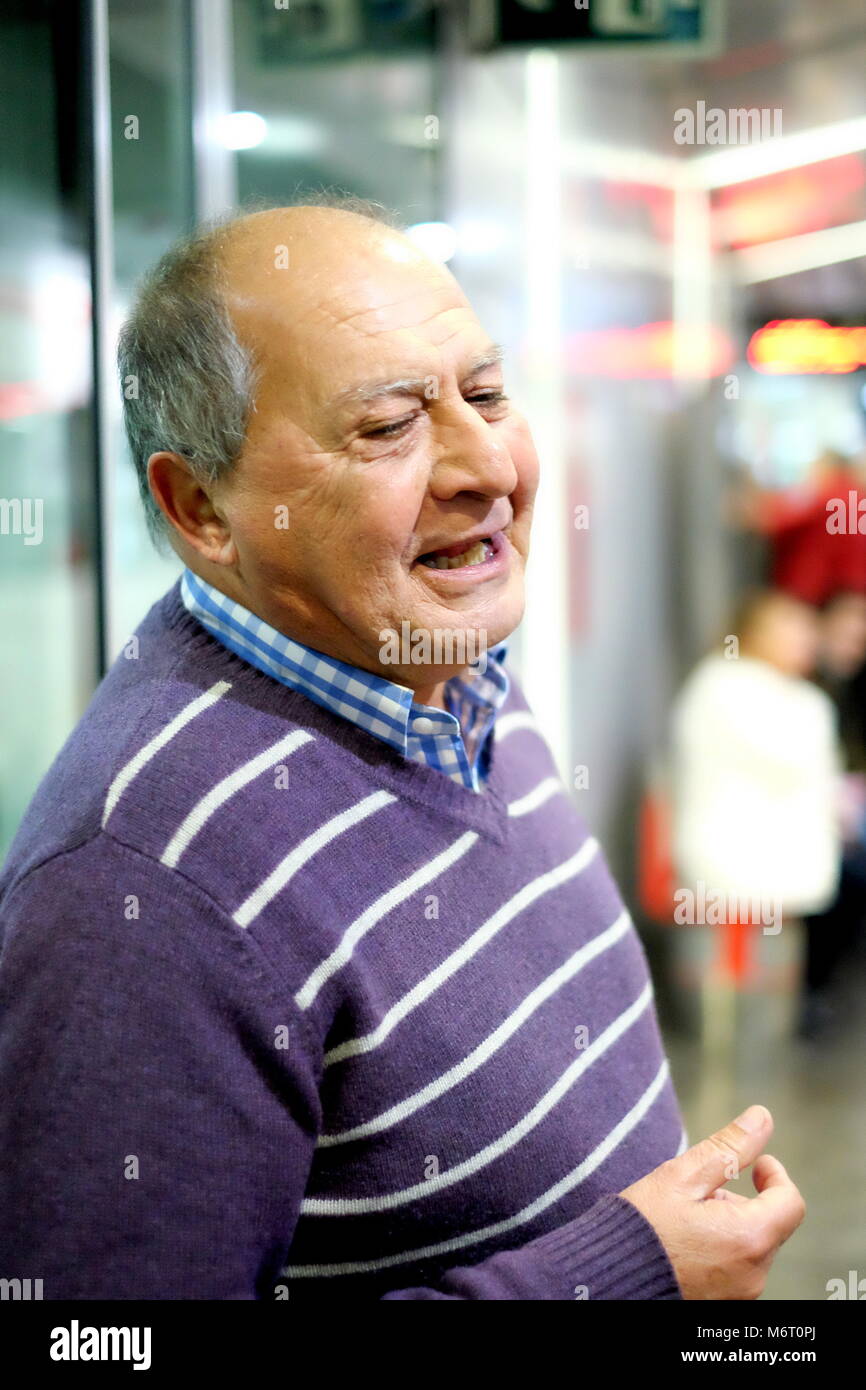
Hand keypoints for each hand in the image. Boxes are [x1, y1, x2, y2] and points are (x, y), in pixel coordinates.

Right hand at [619, 1105, 805, 1298]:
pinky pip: (736, 1270)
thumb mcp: (682, 1177)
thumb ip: (729, 1148)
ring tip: (685, 1218)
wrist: (607, 1280)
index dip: (775, 1176)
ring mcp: (738, 1295)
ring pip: (751, 1247)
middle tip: (700, 1192)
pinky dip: (721, 1250)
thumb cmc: (641, 1228)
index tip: (757, 1164)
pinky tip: (685, 1243)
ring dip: (730, 1225)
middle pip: (768, 1225)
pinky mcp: (722, 1305)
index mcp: (749, 1238)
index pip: (790, 1202)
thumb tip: (761, 1118)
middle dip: (743, 1200)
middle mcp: (752, 1274)